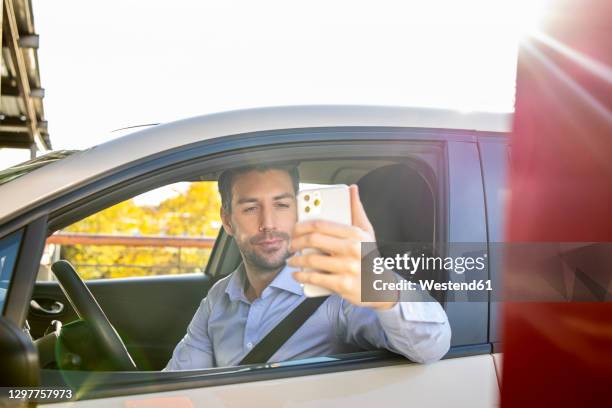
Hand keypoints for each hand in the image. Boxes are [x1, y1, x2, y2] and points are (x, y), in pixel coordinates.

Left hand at [288, 184, 396, 309]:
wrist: (381, 287)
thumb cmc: (369, 257)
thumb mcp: (367, 233)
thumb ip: (357, 210)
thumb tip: (352, 189)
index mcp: (355, 234)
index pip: (321, 225)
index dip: (302, 226)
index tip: (294, 230)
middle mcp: (352, 249)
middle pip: (313, 240)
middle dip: (296, 243)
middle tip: (290, 246)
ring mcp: (347, 267)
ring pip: (311, 260)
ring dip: (296, 261)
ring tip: (291, 261)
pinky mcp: (343, 284)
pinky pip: (315, 278)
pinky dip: (302, 276)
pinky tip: (297, 275)